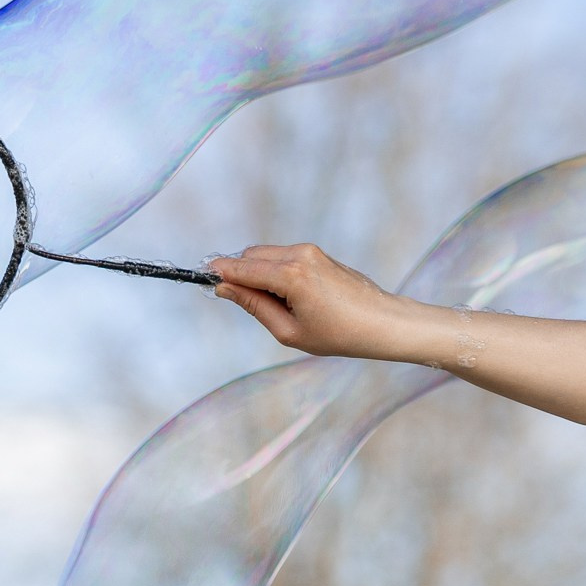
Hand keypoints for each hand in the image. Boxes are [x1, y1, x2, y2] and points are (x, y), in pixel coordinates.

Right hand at [208, 244, 419, 359]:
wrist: (383, 323)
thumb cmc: (339, 334)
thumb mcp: (289, 331)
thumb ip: (253, 306)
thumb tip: (225, 289)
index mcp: (290, 275)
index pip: (241, 268)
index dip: (220, 274)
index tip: (203, 280)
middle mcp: (299, 255)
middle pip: (251, 255)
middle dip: (239, 274)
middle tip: (242, 304)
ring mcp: (311, 251)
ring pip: (266, 255)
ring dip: (258, 274)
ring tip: (277, 307)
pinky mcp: (318, 253)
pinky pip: (283, 257)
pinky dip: (275, 272)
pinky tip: (290, 299)